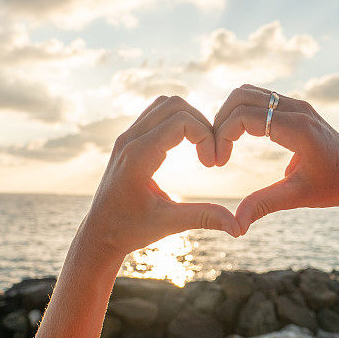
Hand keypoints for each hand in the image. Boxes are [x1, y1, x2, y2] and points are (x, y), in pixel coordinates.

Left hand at [80, 95, 239, 256]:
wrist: (98, 233)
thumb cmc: (129, 230)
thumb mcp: (169, 224)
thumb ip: (204, 218)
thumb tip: (240, 227)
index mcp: (138, 156)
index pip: (181, 121)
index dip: (206, 136)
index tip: (212, 164)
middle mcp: (129, 139)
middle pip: (175, 104)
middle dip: (201, 123)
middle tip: (210, 154)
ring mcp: (126, 136)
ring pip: (164, 104)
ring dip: (189, 118)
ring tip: (201, 147)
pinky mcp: (128, 139)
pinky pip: (156, 113)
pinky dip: (177, 121)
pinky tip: (187, 147)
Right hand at [213, 84, 338, 233]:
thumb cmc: (335, 187)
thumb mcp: (297, 198)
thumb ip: (263, 205)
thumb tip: (235, 225)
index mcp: (298, 128)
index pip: (245, 116)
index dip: (222, 136)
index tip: (218, 164)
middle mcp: (297, 109)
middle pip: (241, 96)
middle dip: (220, 121)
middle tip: (215, 152)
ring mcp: (297, 105)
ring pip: (248, 93)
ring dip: (229, 115)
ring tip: (223, 145)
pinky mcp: (296, 108)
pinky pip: (260, 99)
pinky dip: (242, 113)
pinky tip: (238, 139)